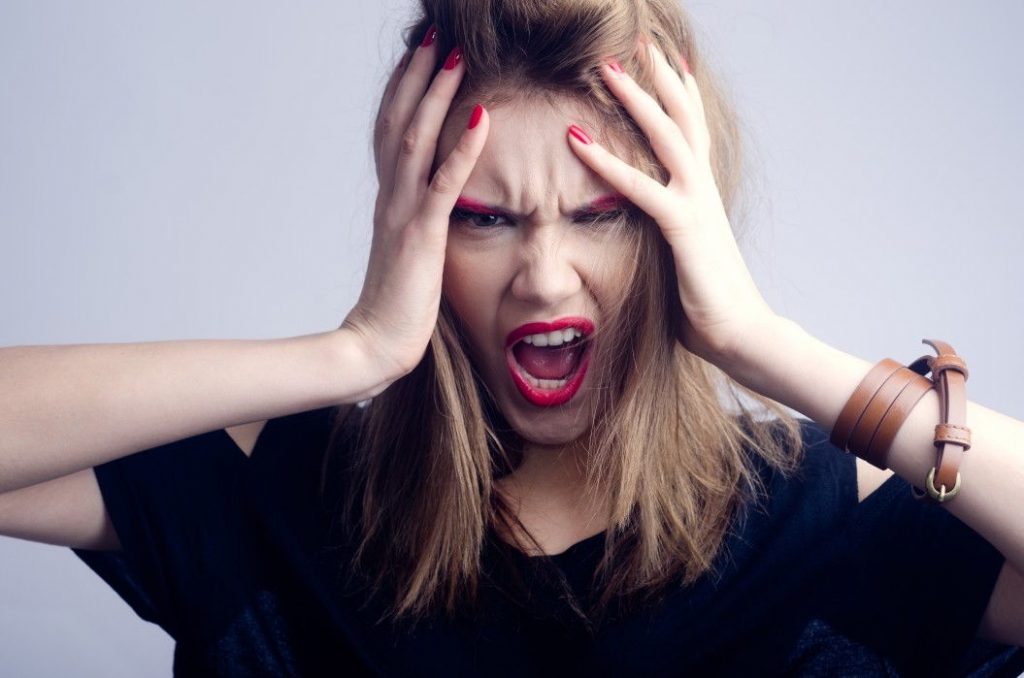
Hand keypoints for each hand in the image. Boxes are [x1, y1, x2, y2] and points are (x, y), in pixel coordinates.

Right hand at [342, 38, 488, 385]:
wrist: (374, 343)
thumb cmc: (397, 303)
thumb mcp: (408, 250)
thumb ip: (416, 219)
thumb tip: (433, 201)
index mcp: (389, 199)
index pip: (391, 130)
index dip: (404, 88)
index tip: (420, 53)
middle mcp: (390, 197)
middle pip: (397, 120)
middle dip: (416, 73)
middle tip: (432, 33)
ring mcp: (402, 213)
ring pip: (415, 139)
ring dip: (436, 94)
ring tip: (454, 54)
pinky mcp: (421, 236)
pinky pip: (443, 184)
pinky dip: (462, 148)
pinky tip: (481, 116)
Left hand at [567, 43, 776, 367]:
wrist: (741, 334)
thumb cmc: (708, 304)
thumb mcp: (685, 259)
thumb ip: (670, 236)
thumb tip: (654, 236)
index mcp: (703, 195)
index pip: (692, 134)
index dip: (680, 97)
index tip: (668, 64)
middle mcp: (703, 191)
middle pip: (683, 119)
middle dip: (660, 78)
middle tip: (638, 42)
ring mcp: (697, 206)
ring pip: (666, 138)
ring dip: (635, 99)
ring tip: (607, 67)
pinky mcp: (684, 230)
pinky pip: (642, 189)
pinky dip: (608, 164)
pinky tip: (578, 142)